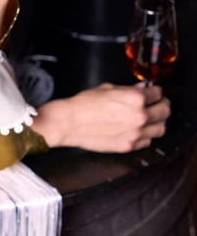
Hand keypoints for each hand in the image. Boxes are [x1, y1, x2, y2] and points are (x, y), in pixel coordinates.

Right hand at [33, 82, 170, 151]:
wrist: (69, 122)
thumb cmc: (85, 103)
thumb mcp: (108, 89)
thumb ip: (129, 90)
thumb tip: (143, 89)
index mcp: (136, 98)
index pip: (158, 93)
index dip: (156, 92)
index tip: (154, 93)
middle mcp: (140, 116)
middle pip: (165, 111)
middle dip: (162, 105)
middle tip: (158, 104)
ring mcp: (135, 133)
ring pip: (160, 128)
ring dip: (158, 122)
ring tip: (151, 119)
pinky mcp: (128, 146)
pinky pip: (147, 141)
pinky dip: (146, 136)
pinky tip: (139, 130)